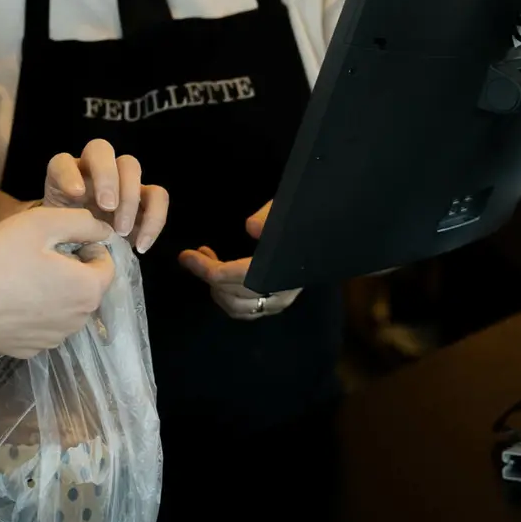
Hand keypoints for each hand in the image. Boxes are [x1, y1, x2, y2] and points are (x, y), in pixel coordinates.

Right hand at [0, 207, 115, 358]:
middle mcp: (78, 322)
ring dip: (56, 292)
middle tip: (37, 255)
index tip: (59, 240)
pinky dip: (36, 312)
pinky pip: (44, 326)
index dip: (88, 246)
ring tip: (22, 276)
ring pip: (66, 308)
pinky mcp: (30, 351)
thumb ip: (82, 222)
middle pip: (87, 288)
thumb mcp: (41, 223)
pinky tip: (11, 299)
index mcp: (87, 290)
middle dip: (72, 270)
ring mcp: (53, 341)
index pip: (107, 265)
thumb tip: (105, 231)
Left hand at [41, 139, 169, 252]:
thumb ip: (65, 230)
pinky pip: (158, 195)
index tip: (75, 194)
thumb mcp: (61, 237)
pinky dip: (154, 219)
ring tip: (122, 231)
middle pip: (100, 149)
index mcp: (65, 178)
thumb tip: (76, 237)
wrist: (93, 254)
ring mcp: (121, 180)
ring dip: (129, 196)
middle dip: (106, 175)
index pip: (62, 162)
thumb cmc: (72, 243)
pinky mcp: (145, 197)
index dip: (69, 173)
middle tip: (107, 207)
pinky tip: (141, 245)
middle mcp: (92, 171)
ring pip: (130, 164)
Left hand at [176, 201, 301, 320]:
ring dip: (216, 291)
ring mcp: (282, 300)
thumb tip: (250, 227)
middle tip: (194, 257)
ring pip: (239, 309)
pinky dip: (227, 300)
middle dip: (209, 279)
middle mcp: (283, 289)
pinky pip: (247, 311)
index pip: (239, 276)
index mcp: (284, 267)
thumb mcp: (290, 209)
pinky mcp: (279, 303)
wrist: (333, 235)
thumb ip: (270, 216)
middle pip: (235, 297)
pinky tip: (221, 280)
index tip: (186, 256)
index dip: (208, 268)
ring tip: (207, 265)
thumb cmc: (306, 220)